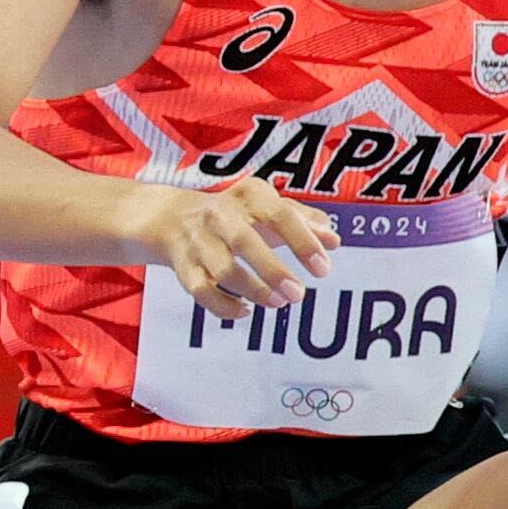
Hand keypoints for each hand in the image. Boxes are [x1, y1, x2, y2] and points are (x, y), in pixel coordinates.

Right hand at [131, 177, 335, 313]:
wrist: (173, 218)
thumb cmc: (238, 216)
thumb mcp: (270, 209)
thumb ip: (305, 222)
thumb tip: (334, 240)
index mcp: (249, 197)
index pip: (279, 214)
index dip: (302, 241)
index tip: (323, 268)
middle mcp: (220, 215)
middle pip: (245, 241)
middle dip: (273, 270)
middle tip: (299, 294)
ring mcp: (199, 241)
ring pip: (222, 269)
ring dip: (253, 289)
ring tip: (278, 303)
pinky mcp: (184, 266)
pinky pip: (201, 291)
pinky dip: (224, 306)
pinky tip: (246, 311)